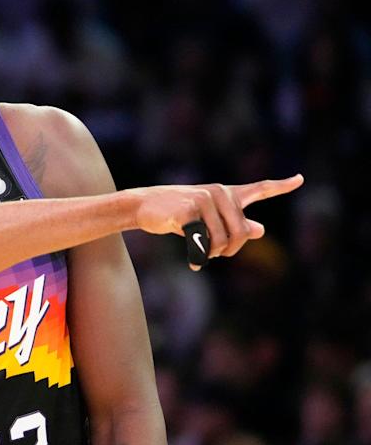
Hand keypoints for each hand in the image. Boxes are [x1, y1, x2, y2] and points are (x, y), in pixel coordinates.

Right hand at [131, 174, 303, 260]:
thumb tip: (261, 230)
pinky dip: (198, 258)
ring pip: (221, 241)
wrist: (144, 206)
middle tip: (215, 254)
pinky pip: (201, 244)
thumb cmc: (177, 213)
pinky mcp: (187, 213)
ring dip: (212, 255)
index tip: (300, 179)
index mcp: (226, 194)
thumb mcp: (208, 218)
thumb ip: (235, 223)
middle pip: (240, 233)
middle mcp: (218, 194)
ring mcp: (203, 201)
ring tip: (201, 254)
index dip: (281, 185)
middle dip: (230, 249)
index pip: (259, 189)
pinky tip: (194, 264)